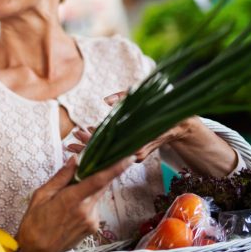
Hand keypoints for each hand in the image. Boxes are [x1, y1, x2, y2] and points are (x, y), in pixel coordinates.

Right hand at [14, 156, 133, 251]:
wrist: (37, 249)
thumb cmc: (35, 222)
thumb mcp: (42, 195)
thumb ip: (61, 177)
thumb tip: (75, 160)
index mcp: (72, 199)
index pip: (99, 180)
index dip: (115, 168)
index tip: (128, 158)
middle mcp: (86, 210)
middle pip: (101, 186)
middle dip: (100, 174)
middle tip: (90, 166)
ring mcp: (92, 220)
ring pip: (96, 196)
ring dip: (89, 190)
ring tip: (69, 196)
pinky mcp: (93, 227)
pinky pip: (93, 207)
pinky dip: (86, 202)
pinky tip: (71, 209)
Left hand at [71, 92, 195, 162]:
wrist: (181, 125)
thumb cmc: (163, 109)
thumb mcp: (145, 99)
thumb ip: (124, 97)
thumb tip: (105, 100)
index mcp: (135, 141)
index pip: (107, 144)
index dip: (91, 140)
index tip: (78, 135)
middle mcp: (134, 152)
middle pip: (105, 152)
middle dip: (86, 148)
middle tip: (69, 143)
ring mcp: (135, 154)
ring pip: (109, 153)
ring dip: (92, 148)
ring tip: (74, 142)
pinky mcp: (135, 152)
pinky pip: (116, 151)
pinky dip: (104, 146)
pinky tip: (92, 139)